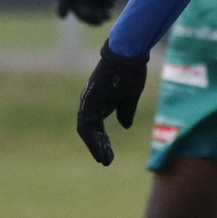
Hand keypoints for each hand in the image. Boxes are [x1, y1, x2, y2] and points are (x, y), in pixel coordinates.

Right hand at [56, 0, 150, 24]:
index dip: (63, 1)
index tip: (63, 15)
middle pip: (76, 1)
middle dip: (82, 11)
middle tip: (93, 15)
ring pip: (88, 7)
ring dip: (93, 15)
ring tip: (103, 18)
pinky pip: (101, 8)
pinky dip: (102, 13)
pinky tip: (108, 16)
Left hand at [76, 41, 148, 165]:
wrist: (127, 56)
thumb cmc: (130, 72)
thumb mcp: (130, 96)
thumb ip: (125, 111)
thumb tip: (124, 126)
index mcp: (100, 101)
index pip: (97, 125)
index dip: (102, 140)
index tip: (109, 152)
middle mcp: (91, 103)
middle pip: (91, 130)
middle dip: (99, 146)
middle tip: (107, 161)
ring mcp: (88, 102)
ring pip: (87, 131)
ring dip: (95, 147)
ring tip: (104, 161)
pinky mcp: (88, 103)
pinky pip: (86, 128)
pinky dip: (92, 141)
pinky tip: (101, 152)